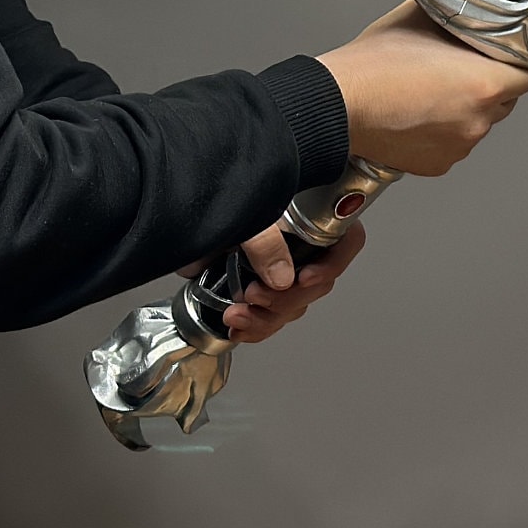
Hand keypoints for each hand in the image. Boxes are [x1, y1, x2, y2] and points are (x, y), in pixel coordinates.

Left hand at [190, 221, 365, 342]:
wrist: (181, 214)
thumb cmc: (216, 200)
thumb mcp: (246, 211)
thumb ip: (265, 241)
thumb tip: (283, 278)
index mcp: (308, 215)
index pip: (347, 241)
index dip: (333, 264)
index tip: (305, 278)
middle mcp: (300, 242)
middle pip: (318, 283)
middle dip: (287, 299)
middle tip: (256, 295)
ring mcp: (279, 267)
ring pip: (294, 305)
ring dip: (267, 317)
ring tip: (238, 313)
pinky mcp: (257, 285)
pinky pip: (271, 316)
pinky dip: (255, 327)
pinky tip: (238, 327)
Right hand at [316, 1, 527, 175]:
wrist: (337, 104)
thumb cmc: (373, 63)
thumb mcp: (422, 17)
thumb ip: (458, 13)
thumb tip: (473, 3)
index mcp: (485, 84)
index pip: (526, 75)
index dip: (513, 62)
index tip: (497, 56)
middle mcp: (478, 121)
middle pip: (504, 100)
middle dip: (488, 85)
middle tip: (456, 69)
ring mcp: (459, 147)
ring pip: (477, 123)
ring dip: (464, 110)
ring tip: (429, 91)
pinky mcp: (438, 166)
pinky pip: (453, 144)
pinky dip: (442, 132)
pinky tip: (417, 114)